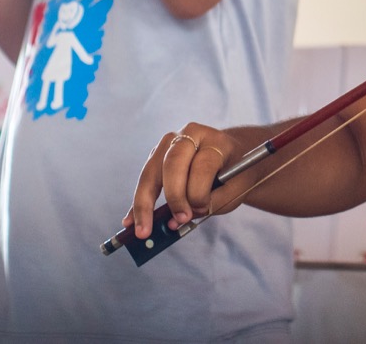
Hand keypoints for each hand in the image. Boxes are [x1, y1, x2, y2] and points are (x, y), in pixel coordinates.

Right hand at [125, 123, 249, 237]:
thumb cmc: (235, 175)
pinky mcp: (157, 155)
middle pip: (173, 163)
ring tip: (143, 230)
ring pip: (152, 172)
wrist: (233, 156)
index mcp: (216, 140)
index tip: (199, 210)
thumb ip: (209, 204)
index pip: (203, 164)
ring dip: (145, 203)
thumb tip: (173, 222)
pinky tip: (130, 221)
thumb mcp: (234, 189)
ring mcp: (170, 143)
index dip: (199, 191)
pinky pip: (145, 179)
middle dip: (173, 195)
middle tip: (178, 220)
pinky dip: (139, 202)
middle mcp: (190, 135)